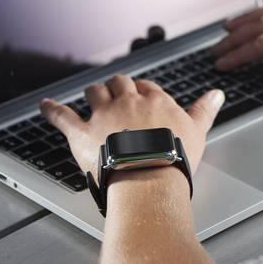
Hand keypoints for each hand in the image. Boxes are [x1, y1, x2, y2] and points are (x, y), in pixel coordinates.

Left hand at [39, 75, 222, 174]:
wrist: (150, 180)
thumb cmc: (174, 160)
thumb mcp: (197, 132)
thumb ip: (205, 110)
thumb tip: (217, 93)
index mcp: (155, 101)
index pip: (147, 87)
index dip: (143, 93)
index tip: (142, 100)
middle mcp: (128, 102)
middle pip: (119, 83)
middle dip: (117, 87)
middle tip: (118, 96)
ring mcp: (103, 115)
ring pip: (95, 92)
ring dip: (93, 93)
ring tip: (93, 97)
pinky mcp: (82, 133)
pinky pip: (62, 116)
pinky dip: (52, 110)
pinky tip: (45, 106)